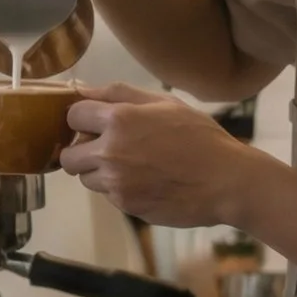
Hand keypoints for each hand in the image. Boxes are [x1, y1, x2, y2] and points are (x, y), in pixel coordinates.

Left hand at [61, 85, 256, 226]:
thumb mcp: (165, 103)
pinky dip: (120, 189)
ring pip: (86, 179)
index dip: (83, 119)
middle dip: (82, 151)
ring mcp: (116, 183)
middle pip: (68, 156)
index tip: (94, 124)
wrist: (228, 182)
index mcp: (118, 120)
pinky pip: (108, 196)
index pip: (72, 116)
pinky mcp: (126, 205)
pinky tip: (146, 182)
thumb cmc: (200, 137)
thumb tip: (83, 90)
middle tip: (107, 149)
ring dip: (100, 173)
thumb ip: (119, 93)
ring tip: (133, 166)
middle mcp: (109, 152)